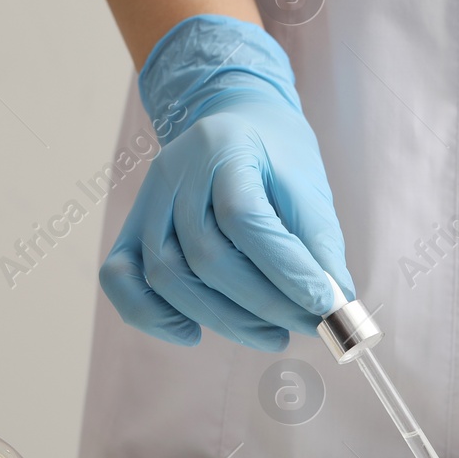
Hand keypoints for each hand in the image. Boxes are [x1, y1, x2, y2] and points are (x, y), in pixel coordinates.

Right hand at [99, 15, 352, 349]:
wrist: (233, 123)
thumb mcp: (306, 184)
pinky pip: (121, 281)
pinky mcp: (129, 230)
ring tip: (274, 334)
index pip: (244, 217)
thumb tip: (337, 306)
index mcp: (223, 147)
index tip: (326, 303)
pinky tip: (195, 334)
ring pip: (167, 277)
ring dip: (225, 320)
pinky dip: (155, 317)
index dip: (286, 268)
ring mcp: (145, 202)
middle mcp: (174, 172)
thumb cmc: (275, 156)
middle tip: (307, 324)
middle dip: (263, 304)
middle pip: (205, 256)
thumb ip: (320, 242)